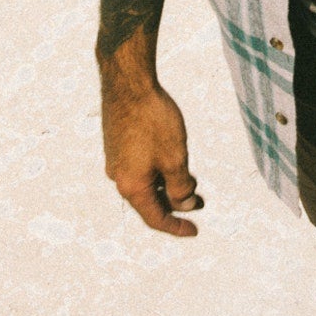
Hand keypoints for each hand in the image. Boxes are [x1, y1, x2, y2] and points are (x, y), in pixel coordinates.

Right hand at [101, 80, 202, 237]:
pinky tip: (171, 160)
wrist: (127, 83)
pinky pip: (138, 168)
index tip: (194, 231)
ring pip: (144, 184)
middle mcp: (118, 177)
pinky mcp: (116, 144)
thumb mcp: (175, 159)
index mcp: (131, 186)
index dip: (176, 227)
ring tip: (190, 179)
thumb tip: (184, 204)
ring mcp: (115, 160)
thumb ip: (180, 188)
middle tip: (200, 202)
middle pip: (149, 202)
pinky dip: (156, 173)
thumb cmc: (152, 120)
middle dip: (175, 205)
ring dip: (167, 187)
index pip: (155, 218)